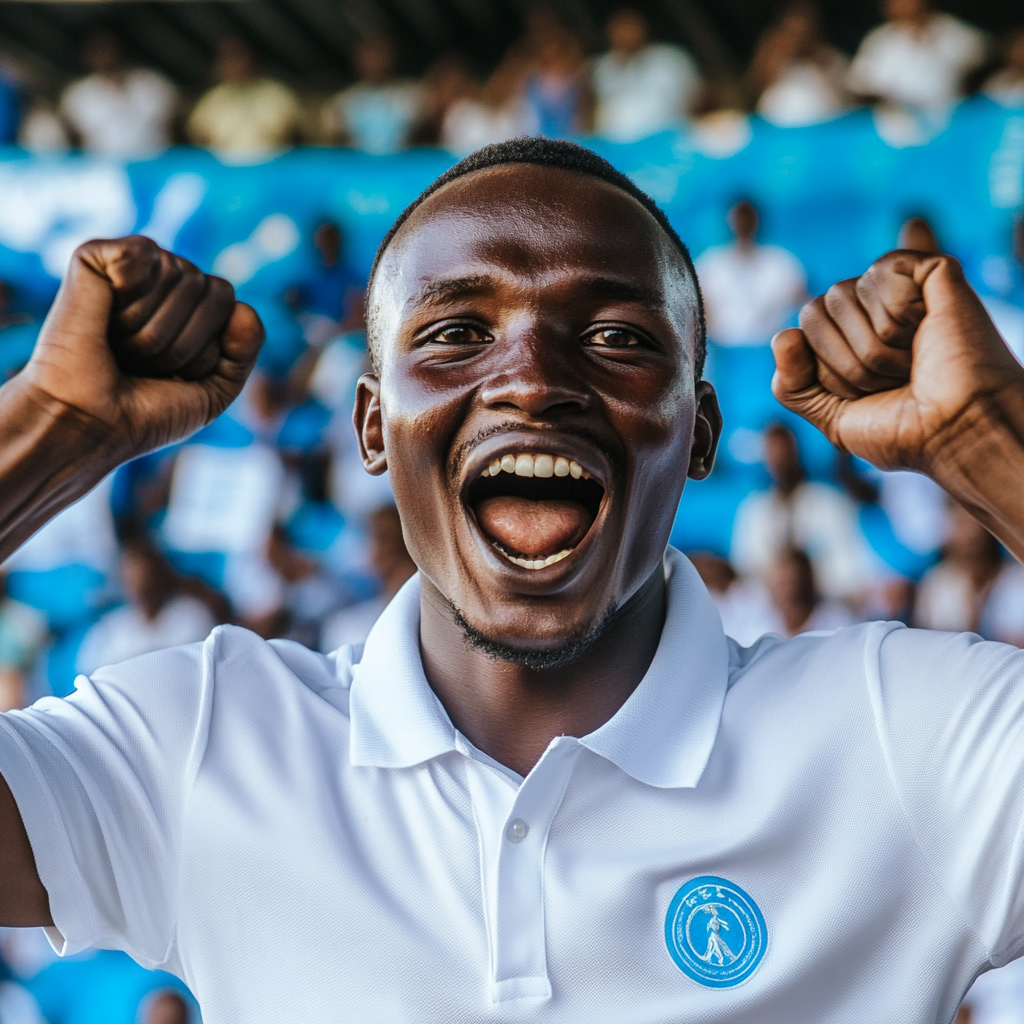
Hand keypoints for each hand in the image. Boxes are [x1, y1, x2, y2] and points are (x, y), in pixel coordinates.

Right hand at [17, 235, 262, 458]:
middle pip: (212, 288)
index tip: (175, 375)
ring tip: (120, 348)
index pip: (227, 300)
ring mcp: (132, 268)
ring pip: (181, 275)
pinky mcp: (95, 257)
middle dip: (183, 341)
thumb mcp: (214, 392)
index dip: (207, 347)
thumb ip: (244, 353)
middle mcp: (165, 281)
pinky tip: (103, 313)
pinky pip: (143, 255)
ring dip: (153, 330)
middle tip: (142, 364)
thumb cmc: (146, 412)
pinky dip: (128, 295)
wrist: (89, 422)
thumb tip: (243, 306)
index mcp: (193, 310)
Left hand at [772, 250, 1023, 479]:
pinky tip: (928, 327)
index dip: (824, 370)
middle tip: (891, 380)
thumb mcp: (831, 418)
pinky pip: (879, 273)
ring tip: (913, 361)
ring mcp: (897, 288)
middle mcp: (866, 310)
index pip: (798, 332)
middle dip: (846, 361)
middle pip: (813, 311)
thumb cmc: (904, 430)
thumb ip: (793, 386)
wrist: (958, 430)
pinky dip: (899, 313)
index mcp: (843, 339)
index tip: (864, 396)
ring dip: (874, 345)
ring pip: (840, 295)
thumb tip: (783, 336)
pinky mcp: (928, 270)